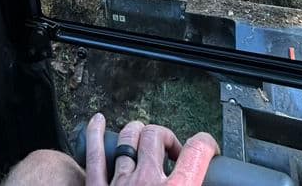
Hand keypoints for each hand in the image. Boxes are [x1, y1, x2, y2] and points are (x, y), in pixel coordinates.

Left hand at [84, 113, 218, 185]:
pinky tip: (98, 122)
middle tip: (171, 152)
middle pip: (158, 136)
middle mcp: (147, 182)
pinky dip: (95, 134)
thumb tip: (196, 180)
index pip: (197, 152)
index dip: (205, 144)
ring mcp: (120, 183)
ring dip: (138, 134)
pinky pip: (94, 154)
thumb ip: (191, 185)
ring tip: (144, 139)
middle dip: (166, 137)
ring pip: (128, 138)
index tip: (206, 146)